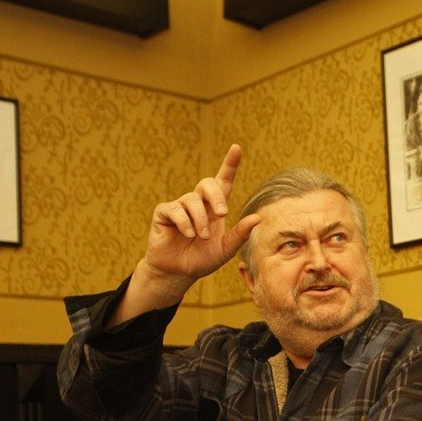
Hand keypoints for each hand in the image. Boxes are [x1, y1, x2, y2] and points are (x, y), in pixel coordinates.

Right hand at [144, 143, 261, 281]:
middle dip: (216, 196)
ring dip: (200, 220)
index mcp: (215, 208)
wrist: (179, 272)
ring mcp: (180, 206)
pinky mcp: (164, 213)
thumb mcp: (226, 249)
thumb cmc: (202, 259)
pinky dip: (185, 223)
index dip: (229, 164)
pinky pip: (175, 210)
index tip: (237, 148)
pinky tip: (188, 234)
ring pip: (192, 200)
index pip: (223, 182)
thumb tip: (257, 218)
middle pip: (207, 183)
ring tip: (201, 237)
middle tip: (222, 214)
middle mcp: (198, 203)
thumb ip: (240, 234)